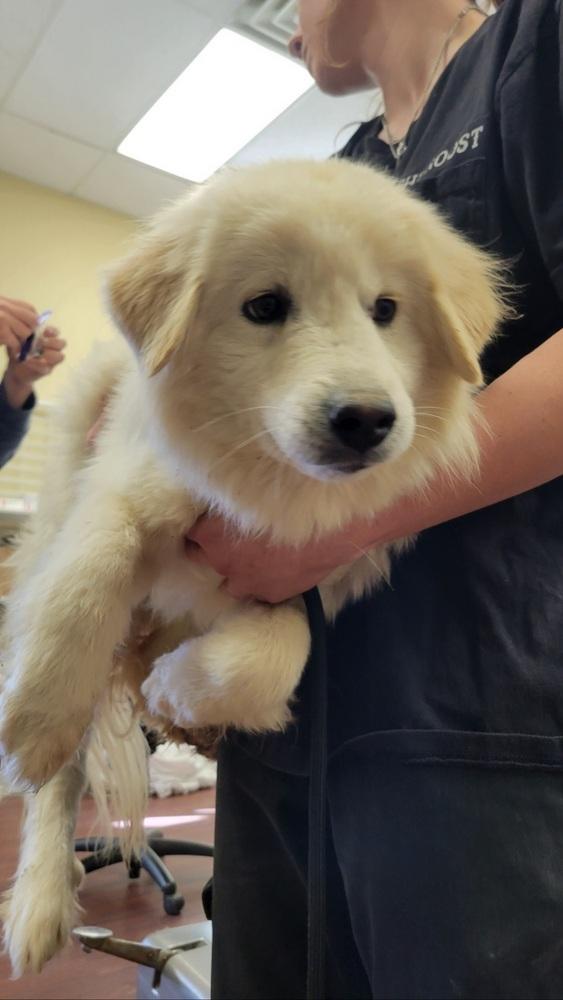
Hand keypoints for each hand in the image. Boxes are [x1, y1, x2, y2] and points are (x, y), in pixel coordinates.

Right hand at [0, 297, 37, 357]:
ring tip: (16, 346)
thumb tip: (33, 324)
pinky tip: (12, 351)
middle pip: (31, 321)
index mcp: (3, 301)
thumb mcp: (0, 313)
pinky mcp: (1, 329)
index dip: (33, 322)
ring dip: (22, 342)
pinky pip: (15, 342)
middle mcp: (3, 306)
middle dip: (30, 333)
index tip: (31, 331)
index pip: (29, 310)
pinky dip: (16, 350)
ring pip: (25, 332)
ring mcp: (2, 317)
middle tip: (25, 342)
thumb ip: (10, 316)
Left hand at [3, 327, 65, 407]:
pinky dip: (37, 364)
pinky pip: (46, 367)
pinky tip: (28, 361)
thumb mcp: (20, 339)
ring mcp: (52, 360)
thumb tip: (31, 329)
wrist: (15, 366)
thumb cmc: (19, 349)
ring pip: (60, 356)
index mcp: (47, 338)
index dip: (53, 331)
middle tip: (41, 343)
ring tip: (38, 354)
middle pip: (62, 343)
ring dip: (49, 354)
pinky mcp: (47, 370)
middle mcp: (52, 348)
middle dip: (52, 342)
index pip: (56, 332)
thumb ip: (26, 333)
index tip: (45, 332)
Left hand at [186, 514, 375, 602]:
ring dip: (237, 571)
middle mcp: (221, 562)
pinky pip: (260, 591)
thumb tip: (221, 499)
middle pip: (202, 558)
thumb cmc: (290, 499)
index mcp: (210, 535)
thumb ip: (230, 501)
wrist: (329, 525)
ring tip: (254, 560)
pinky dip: (264, 582)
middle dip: (212, 550)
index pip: (190, 534)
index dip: (201, 528)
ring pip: (230, 583)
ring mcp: (246, 583)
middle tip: (229, 539)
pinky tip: (277, 570)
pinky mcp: (271, 594)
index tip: (209, 523)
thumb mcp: (251, 491)